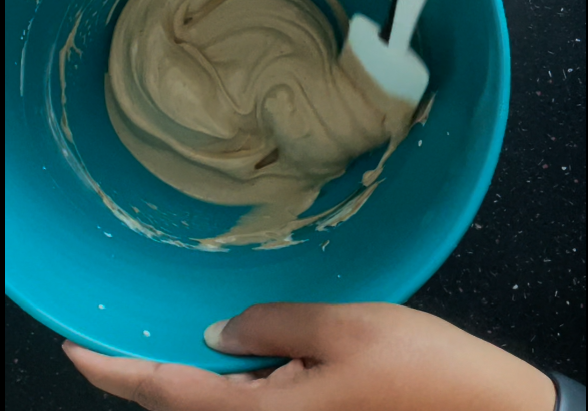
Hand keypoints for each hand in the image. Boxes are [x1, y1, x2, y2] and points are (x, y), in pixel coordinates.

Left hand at [64, 302, 555, 410]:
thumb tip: (219, 331)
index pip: (167, 394)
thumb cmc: (419, 371)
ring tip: (161, 334)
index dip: (114, 371)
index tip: (75, 348)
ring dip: (181, 376)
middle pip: (184, 405)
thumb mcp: (343, 329)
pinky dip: (222, 379)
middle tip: (114, 332)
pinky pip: (246, 406)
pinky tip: (226, 351)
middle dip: (141, 373)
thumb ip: (273, 326)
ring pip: (215, 407)